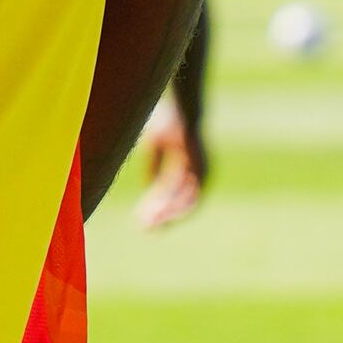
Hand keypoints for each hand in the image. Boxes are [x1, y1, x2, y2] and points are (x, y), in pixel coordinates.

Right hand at [136, 102, 206, 231]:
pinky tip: (163, 214)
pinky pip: (192, 196)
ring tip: (152, 225)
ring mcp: (201, 173)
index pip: (167, 193)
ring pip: (185, 202)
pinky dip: (177, 207)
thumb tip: (149, 187)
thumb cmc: (168, 123)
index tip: (140, 220)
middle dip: (161, 217)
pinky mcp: (203, 173)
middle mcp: (194, 173)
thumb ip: (154, 168)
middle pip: (177, 201)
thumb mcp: (154, 148)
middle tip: (146, 230)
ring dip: (169, 215)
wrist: (184, 111)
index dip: (153, 207)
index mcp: (182, 166)